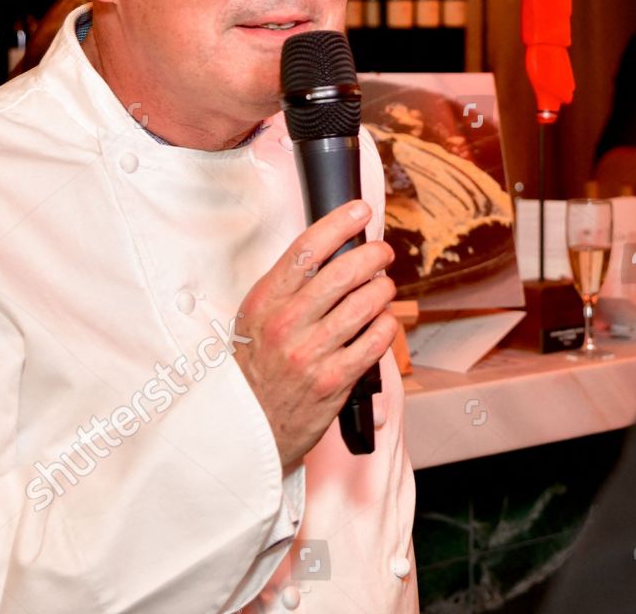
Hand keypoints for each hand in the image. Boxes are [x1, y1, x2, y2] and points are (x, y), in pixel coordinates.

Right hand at [234, 200, 397, 468]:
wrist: (248, 426)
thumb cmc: (256, 366)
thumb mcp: (257, 317)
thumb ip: (290, 286)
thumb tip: (334, 250)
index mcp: (264, 301)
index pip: (307, 249)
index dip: (339, 222)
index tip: (360, 209)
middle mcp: (287, 324)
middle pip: (345, 271)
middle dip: (374, 254)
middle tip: (382, 252)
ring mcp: (311, 353)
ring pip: (366, 303)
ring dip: (383, 289)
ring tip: (382, 288)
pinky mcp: (334, 380)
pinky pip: (376, 340)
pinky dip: (387, 325)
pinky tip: (383, 322)